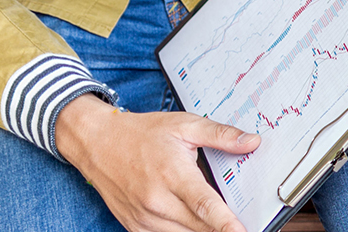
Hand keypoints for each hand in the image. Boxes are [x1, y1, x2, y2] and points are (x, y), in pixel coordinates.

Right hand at [55, 95, 260, 231]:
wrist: (96, 142)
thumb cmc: (140, 134)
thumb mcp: (184, 125)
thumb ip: (220, 135)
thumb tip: (251, 142)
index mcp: (173, 175)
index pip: (205, 206)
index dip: (226, 223)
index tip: (242, 230)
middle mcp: (157, 200)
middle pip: (198, 227)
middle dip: (221, 229)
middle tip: (241, 225)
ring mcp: (143, 216)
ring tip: (220, 224)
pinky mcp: (134, 225)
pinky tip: (194, 226)